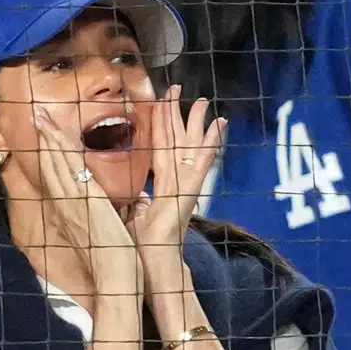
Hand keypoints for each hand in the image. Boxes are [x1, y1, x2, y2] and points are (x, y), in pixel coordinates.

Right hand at [34, 106, 141, 299]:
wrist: (116, 280)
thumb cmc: (114, 260)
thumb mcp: (102, 232)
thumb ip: (98, 216)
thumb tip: (103, 206)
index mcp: (73, 211)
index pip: (57, 175)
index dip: (49, 152)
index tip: (45, 133)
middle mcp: (68, 205)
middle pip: (51, 165)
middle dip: (43, 138)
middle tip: (34, 114)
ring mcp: (75, 203)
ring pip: (56, 164)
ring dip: (48, 138)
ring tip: (40, 116)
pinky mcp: (85, 202)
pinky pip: (70, 171)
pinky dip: (61, 153)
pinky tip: (56, 137)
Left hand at [127, 86, 225, 291]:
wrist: (154, 262)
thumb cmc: (142, 245)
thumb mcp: (132, 214)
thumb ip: (134, 200)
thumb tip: (131, 193)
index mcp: (161, 184)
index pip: (159, 146)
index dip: (159, 123)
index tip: (160, 100)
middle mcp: (176, 180)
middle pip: (175, 139)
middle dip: (176, 113)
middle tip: (177, 87)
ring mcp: (187, 184)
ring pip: (191, 145)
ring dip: (197, 122)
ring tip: (203, 100)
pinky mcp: (192, 190)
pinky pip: (203, 161)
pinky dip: (212, 142)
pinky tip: (219, 125)